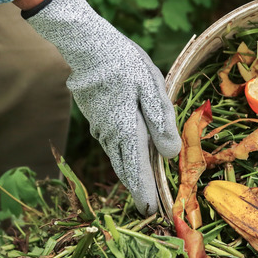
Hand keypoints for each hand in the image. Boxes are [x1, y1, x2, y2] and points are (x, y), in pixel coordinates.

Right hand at [23, 0, 181, 214]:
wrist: (87, 46)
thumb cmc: (125, 63)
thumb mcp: (152, 89)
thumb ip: (161, 123)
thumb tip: (170, 155)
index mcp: (127, 131)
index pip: (137, 172)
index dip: (145, 193)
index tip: (152, 211)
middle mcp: (110, 135)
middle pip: (125, 170)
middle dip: (138, 189)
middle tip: (148, 206)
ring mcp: (99, 128)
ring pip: (117, 157)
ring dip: (130, 173)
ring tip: (143, 186)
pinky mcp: (95, 118)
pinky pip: (112, 144)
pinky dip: (123, 155)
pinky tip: (131, 155)